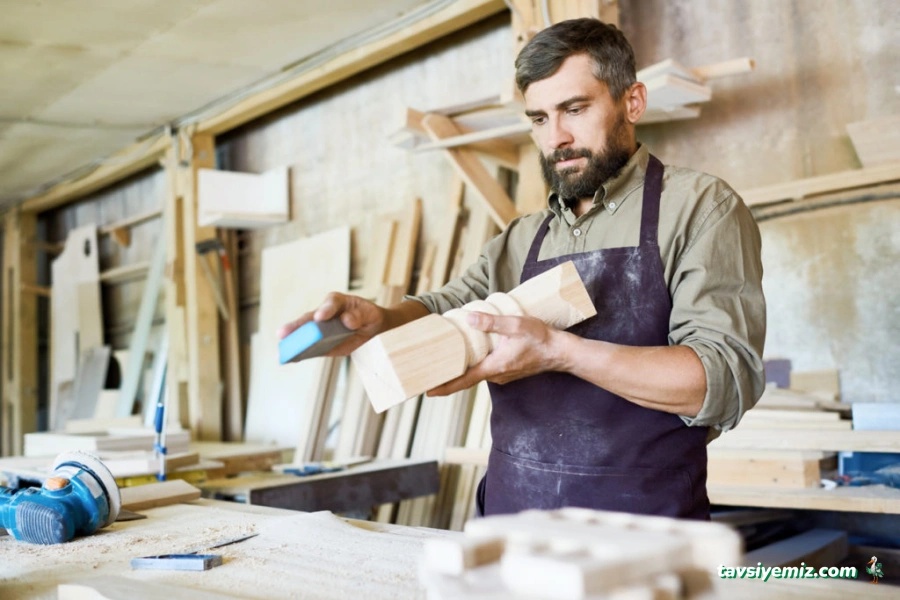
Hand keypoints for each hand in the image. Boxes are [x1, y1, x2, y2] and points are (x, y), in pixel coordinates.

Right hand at [276, 292, 384, 359]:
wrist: (372, 328)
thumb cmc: (368, 315)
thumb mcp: (369, 314)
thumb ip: (359, 316)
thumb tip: (346, 321)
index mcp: (336, 301)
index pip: (330, 304)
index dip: (325, 310)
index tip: (319, 318)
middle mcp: (324, 314)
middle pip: (308, 319)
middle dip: (296, 327)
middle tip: (283, 333)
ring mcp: (320, 330)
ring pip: (305, 335)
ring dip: (293, 343)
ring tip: (282, 352)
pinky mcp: (322, 344)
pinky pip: (310, 349)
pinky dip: (301, 354)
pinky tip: (290, 359)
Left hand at [427, 312, 567, 395]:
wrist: (560, 351)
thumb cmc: (540, 339)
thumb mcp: (515, 325)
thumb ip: (492, 323)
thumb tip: (469, 319)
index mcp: (494, 367)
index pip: (463, 381)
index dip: (444, 387)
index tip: (427, 391)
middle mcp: (496, 375)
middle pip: (466, 378)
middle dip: (447, 377)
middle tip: (427, 374)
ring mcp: (502, 374)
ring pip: (476, 373)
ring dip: (460, 370)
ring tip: (442, 362)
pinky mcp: (507, 370)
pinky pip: (485, 369)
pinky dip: (473, 365)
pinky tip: (467, 355)